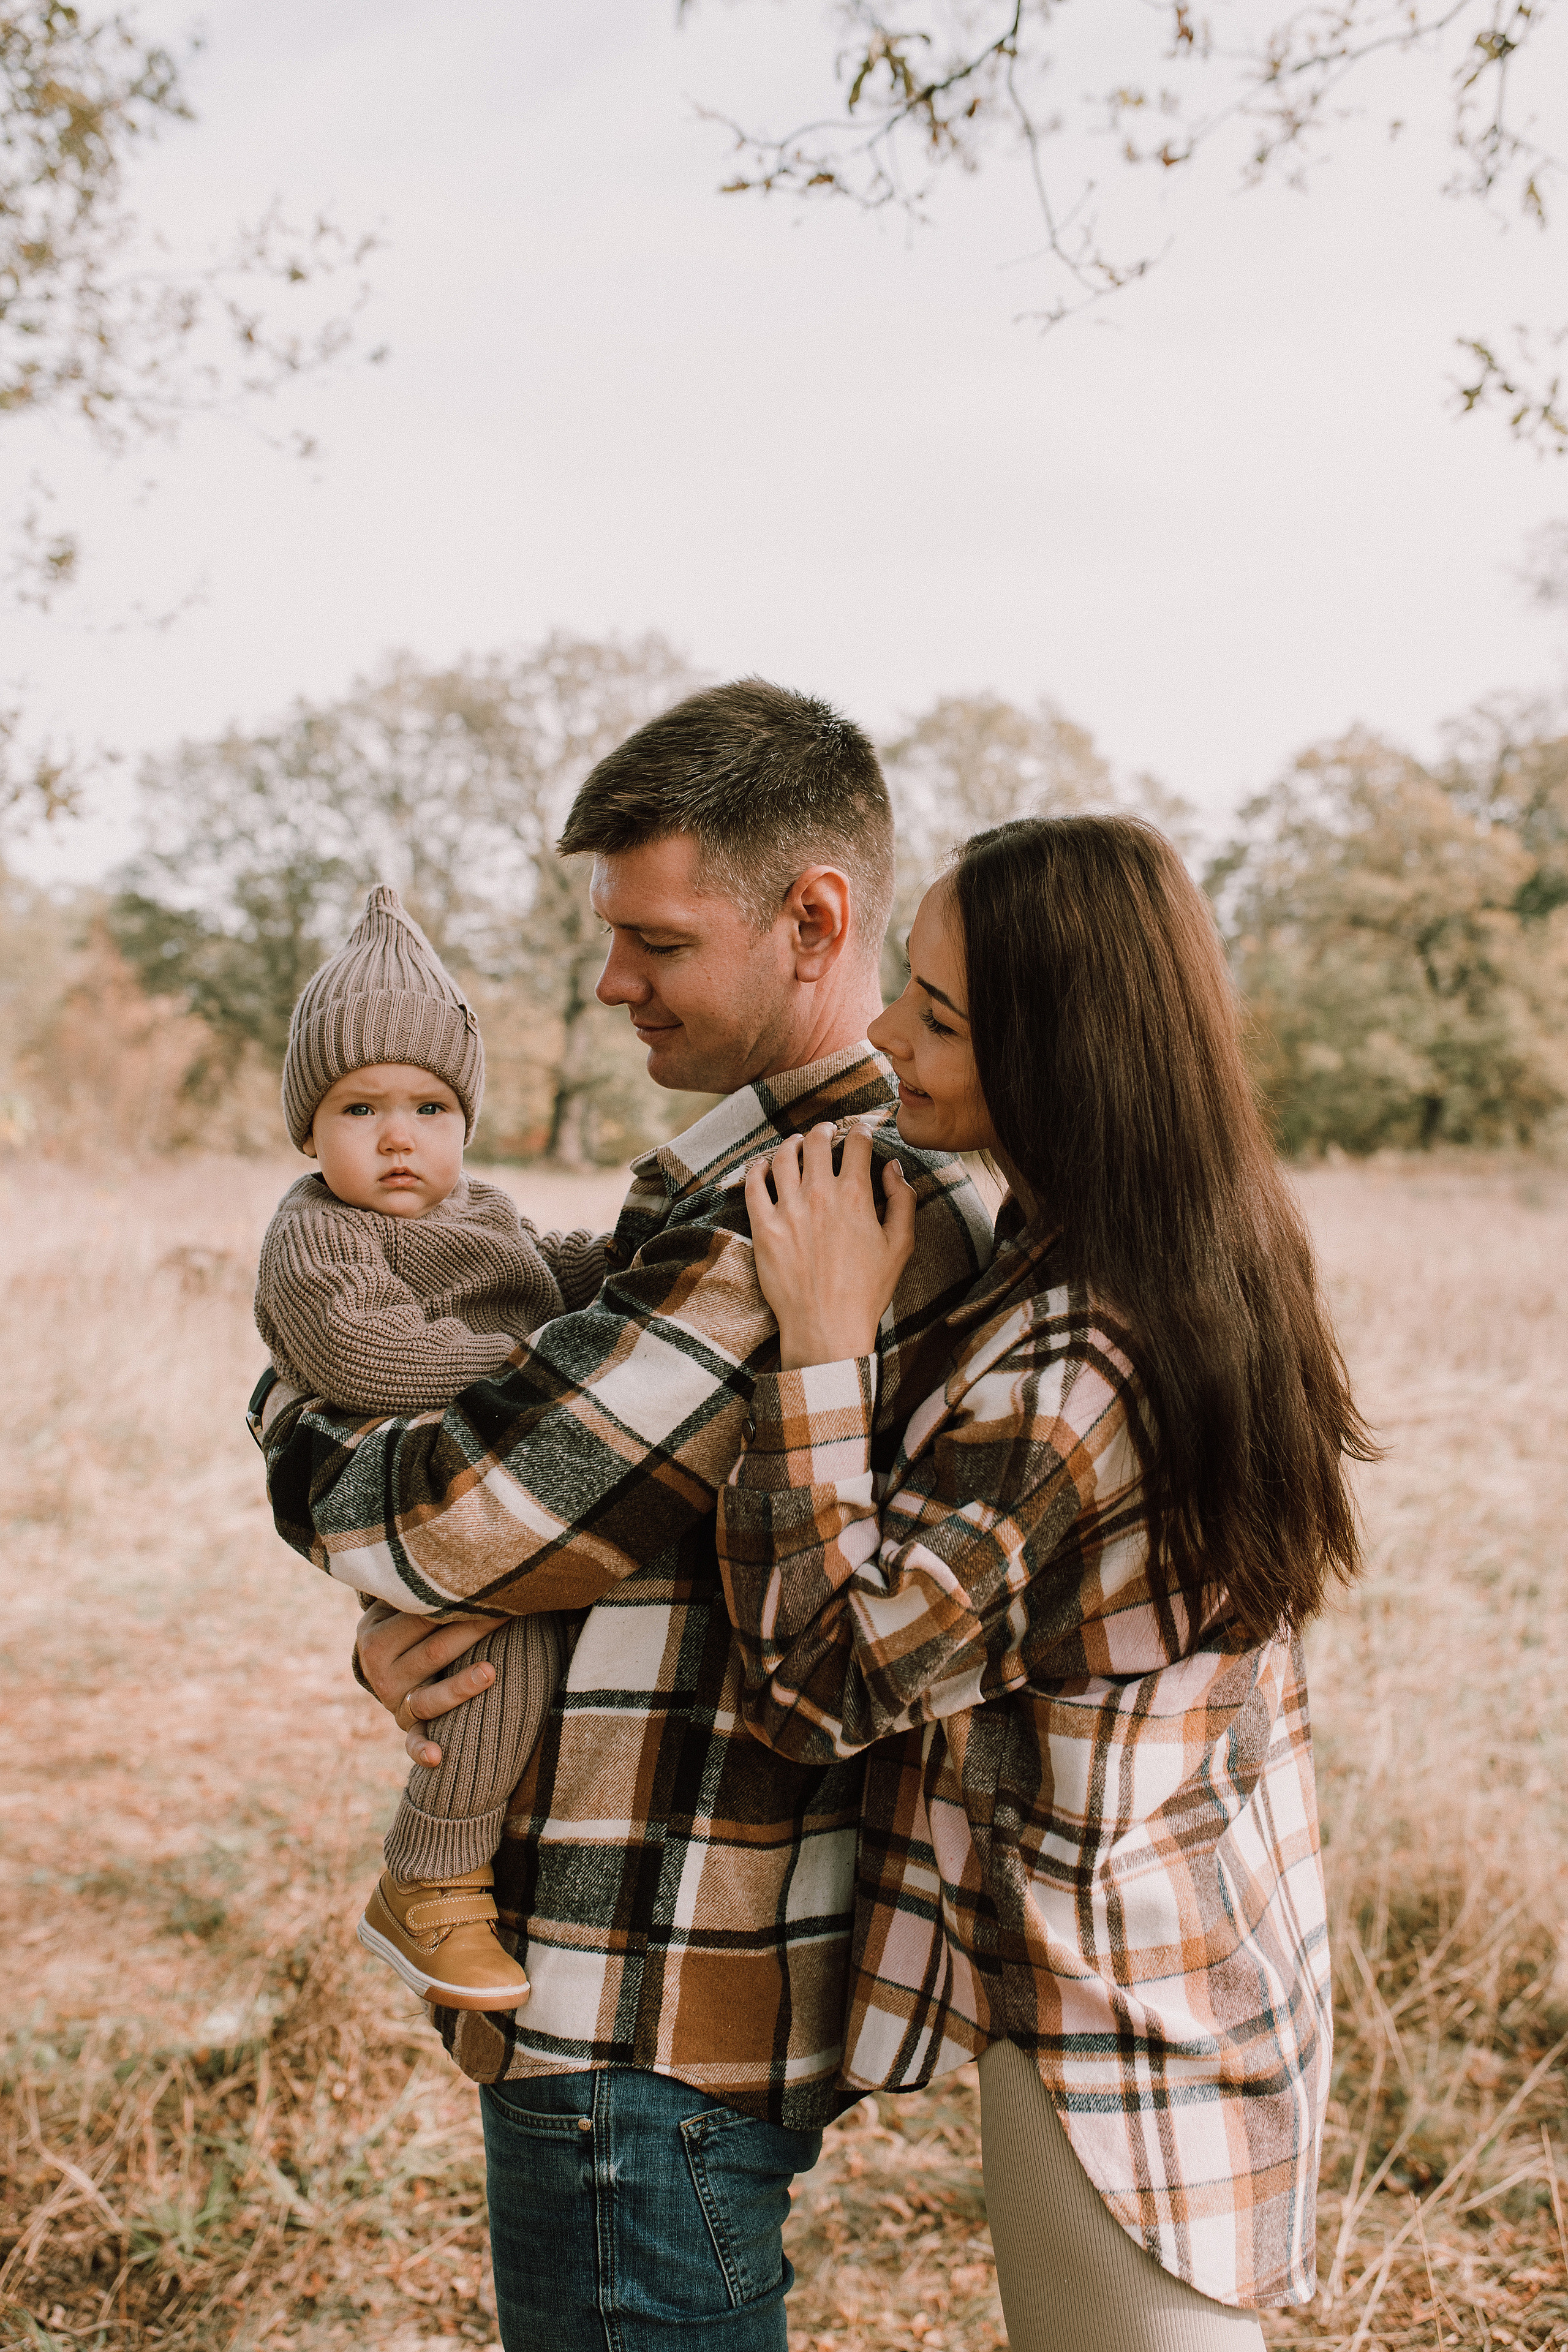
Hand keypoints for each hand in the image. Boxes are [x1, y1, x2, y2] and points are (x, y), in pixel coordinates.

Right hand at [356, 1601, 508, 1766]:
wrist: (378, 1663)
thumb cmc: (402, 1624)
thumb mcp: (396, 1605)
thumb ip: (419, 1590)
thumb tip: (464, 1562)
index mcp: (375, 1638)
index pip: (424, 1618)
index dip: (461, 1603)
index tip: (495, 1588)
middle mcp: (380, 1673)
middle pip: (434, 1652)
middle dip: (473, 1631)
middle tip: (508, 1613)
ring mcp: (393, 1704)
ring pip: (429, 1698)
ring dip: (459, 1687)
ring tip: (490, 1671)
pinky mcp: (406, 1728)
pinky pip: (413, 1742)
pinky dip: (422, 1749)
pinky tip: (437, 1756)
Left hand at [744, 1123, 915, 1369]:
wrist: (827, 1326)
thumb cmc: (867, 1290)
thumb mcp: (901, 1245)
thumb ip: (902, 1199)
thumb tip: (892, 1167)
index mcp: (855, 1195)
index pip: (857, 1144)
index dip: (862, 1132)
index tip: (861, 1133)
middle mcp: (819, 1194)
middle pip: (818, 1142)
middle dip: (825, 1131)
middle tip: (827, 1131)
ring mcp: (787, 1209)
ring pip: (783, 1157)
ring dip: (792, 1144)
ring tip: (797, 1144)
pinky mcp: (763, 1227)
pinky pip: (753, 1185)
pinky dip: (757, 1168)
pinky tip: (762, 1166)